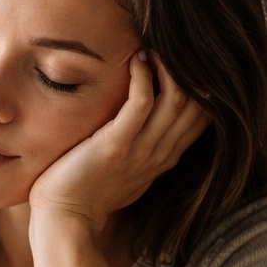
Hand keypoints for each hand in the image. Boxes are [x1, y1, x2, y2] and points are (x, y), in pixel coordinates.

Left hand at [28, 50, 209, 236]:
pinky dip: (143, 78)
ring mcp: (140, 151)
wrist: (63, 221)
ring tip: (155, 46)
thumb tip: (137, 126)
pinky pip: (141, 103)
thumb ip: (137, 148)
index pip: (202, 118)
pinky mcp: (115, 146)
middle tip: (174, 45)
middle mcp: (159, 154)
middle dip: (191, 72)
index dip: (203, 88)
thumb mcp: (122, 171)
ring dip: (169, 68)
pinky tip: (136, 60)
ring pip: (177, 100)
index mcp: (163, 159)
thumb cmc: (84, 194)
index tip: (190, 62)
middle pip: (197, 105)